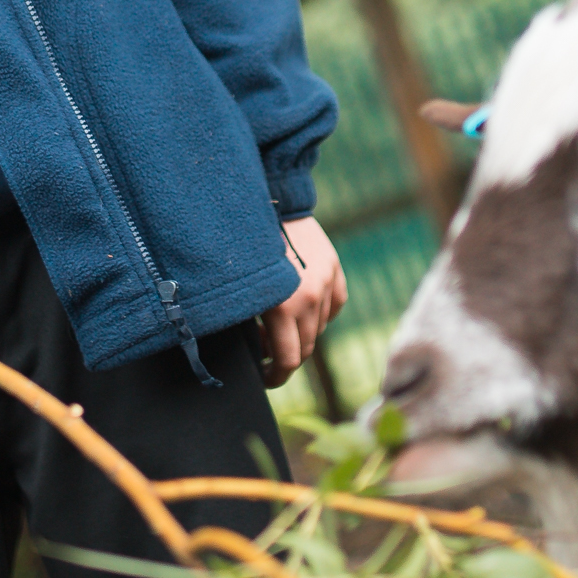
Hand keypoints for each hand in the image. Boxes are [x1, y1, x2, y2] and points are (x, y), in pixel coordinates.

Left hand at [256, 214, 346, 388]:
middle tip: (266, 351)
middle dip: (287, 356)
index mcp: (283, 305)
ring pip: (320, 328)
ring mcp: (327, 283)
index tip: (266, 377)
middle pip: (306, 347)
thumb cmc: (244, 246)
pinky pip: (334, 306)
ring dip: (302, 334)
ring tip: (280, 324)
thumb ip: (254, 321)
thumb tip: (259, 347)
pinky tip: (302, 307)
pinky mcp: (335, 269)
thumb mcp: (243, 288)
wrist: (271, 200)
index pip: (289, 359)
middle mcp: (310, 298)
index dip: (277, 375)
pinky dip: (320, 314)